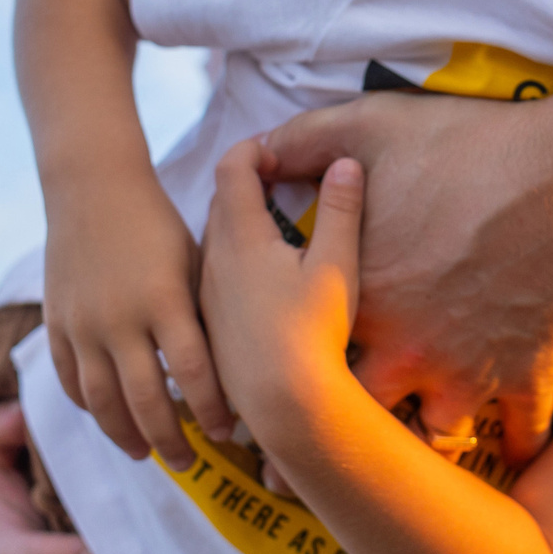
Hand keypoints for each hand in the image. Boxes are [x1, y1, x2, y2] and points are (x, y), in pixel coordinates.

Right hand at [41, 172, 231, 468]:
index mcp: (164, 300)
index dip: (212, 410)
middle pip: (146, 400)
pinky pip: (70, 378)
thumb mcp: (194, 262)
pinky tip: (108, 418)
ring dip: (125, 435)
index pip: (192, 373)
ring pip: (102, 400)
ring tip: (145, 455)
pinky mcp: (57, 321)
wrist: (93, 187)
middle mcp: (121, 318)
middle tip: (189, 463)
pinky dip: (89, 405)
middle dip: (170, 440)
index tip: (228, 432)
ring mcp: (83, 323)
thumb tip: (232, 369)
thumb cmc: (158, 223)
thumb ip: (204, 315)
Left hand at [198, 142, 363, 432]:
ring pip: (215, 242)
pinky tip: (264, 284)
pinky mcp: (209, 326)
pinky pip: (214, 278)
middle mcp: (214, 260)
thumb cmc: (314, 334)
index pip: (233, 167)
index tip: (278, 153)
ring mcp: (207, 296)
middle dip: (247, 184)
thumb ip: (341, 210)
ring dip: (240, 226)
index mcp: (241, 236)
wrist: (284, 404)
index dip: (254, 149)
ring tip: (275, 232)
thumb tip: (345, 163)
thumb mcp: (337, 265)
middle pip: (221, 202)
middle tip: (278, 182)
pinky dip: (235, 264)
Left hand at [263, 84, 552, 464]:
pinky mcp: (529, 379)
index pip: (306, 356)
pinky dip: (522, 442)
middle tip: (344, 436)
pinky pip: (523, 435)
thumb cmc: (472, 147)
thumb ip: (310, 142)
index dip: (294, 370)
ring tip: (428, 438)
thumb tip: (266, 151)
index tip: (292, 380)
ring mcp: (468, 372)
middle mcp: (407, 350)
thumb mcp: (375, 126)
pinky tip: (519, 444)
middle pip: (360, 417)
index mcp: (362, 299)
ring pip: (437, 435)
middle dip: (348, 431)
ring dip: (433, 434)